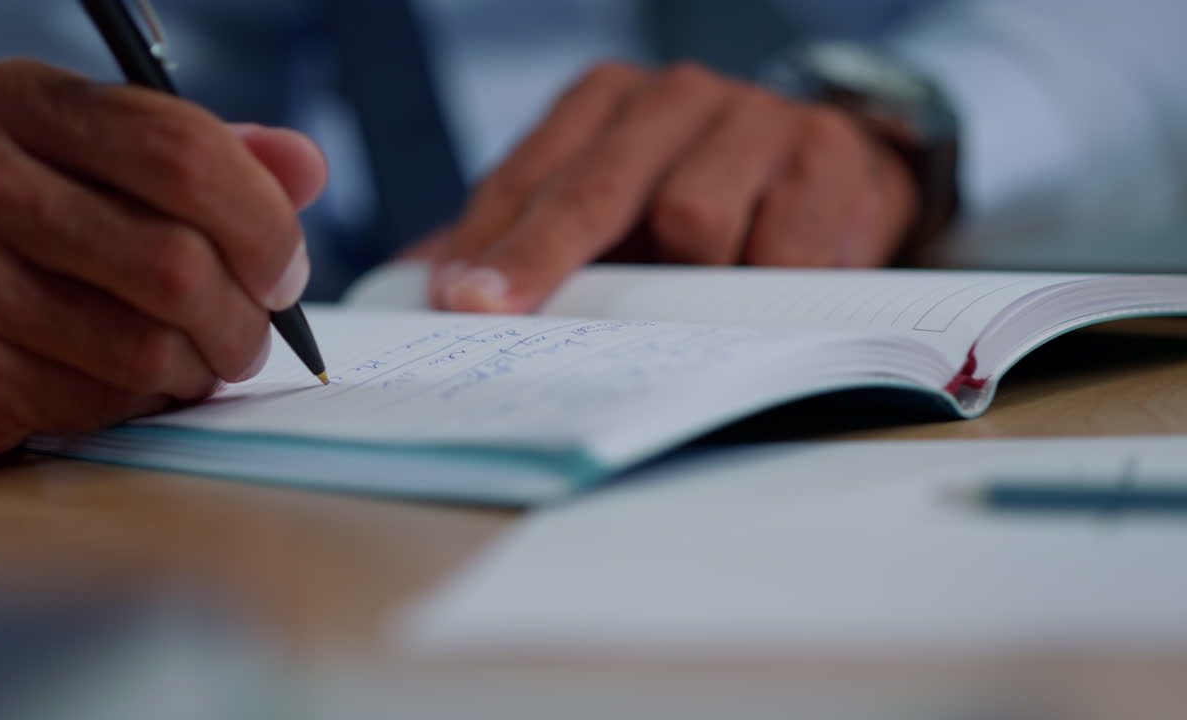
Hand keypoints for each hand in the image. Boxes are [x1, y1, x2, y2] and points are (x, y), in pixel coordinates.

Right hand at [0, 60, 326, 460]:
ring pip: (149, 347)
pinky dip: (135, 408)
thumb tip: (304, 166)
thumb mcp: (99, 167)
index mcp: (16, 101)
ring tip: (186, 362)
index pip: (184, 154)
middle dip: (245, 320)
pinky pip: (100, 405)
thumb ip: (202, 161)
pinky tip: (116, 388)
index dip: (265, 225)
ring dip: (195, 371)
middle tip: (249, 336)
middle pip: (180, 263)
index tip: (285, 271)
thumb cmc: (28, 236)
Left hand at [428, 61, 916, 312]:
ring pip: (691, 217)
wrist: (832, 183)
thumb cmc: (701, 205)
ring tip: (700, 301)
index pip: (530, 176)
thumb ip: (527, 240)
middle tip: (494, 311)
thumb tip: (430, 287)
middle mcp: (673, 96)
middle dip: (541, 257)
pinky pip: (775, 245)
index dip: (490, 242)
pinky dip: (760, 284)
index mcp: (606, 103)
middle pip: (594, 188)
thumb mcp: (612, 216)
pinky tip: (762, 288)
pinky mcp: (822, 151)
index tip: (456, 299)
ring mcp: (751, 115)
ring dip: (686, 282)